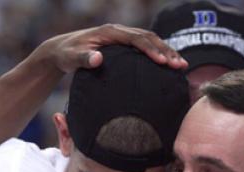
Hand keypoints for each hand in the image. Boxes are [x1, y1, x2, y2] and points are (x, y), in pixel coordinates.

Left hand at [34, 23, 187, 73]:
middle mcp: (119, 32)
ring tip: (181, 66)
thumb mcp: (71, 58)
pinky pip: (147, 47)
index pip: (136, 39)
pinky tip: (170, 66)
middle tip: (179, 66)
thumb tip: (98, 59)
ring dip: (167, 52)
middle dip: (166, 51)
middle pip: (149, 38)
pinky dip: (160, 54)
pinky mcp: (125, 45)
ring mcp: (123, 37)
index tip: (163, 62)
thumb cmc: (66, 55)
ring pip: (151, 41)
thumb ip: (83, 58)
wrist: (62, 49)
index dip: (151, 50)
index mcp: (110, 32)